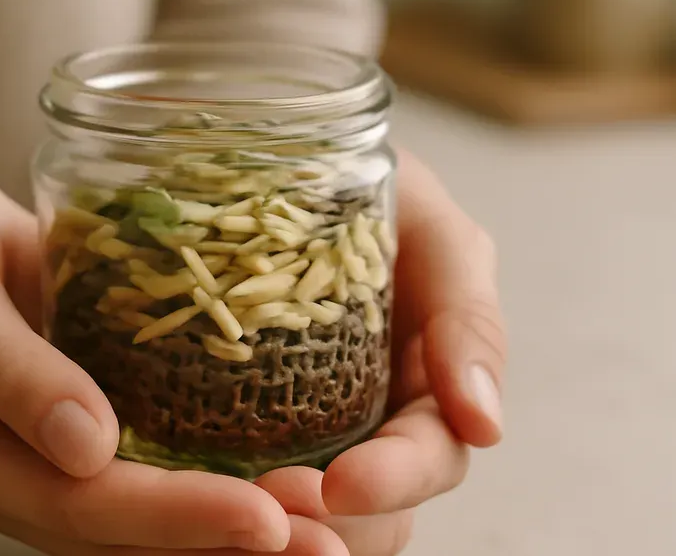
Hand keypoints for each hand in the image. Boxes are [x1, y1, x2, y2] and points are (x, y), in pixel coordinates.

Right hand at [0, 167, 344, 553]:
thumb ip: (5, 361)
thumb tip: (86, 443)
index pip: (80, 504)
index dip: (175, 518)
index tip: (267, 518)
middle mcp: (3, 480)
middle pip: (119, 537)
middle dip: (222, 545)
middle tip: (327, 548)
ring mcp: (35, 469)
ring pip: (135, 528)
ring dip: (223, 538)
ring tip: (323, 537)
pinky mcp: (67, 445)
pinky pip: (140, 487)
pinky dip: (205, 496)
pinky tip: (276, 490)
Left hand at [255, 148, 506, 554]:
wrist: (264, 156)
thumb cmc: (361, 185)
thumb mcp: (432, 231)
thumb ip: (470, 316)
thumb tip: (486, 428)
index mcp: (427, 383)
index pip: (429, 455)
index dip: (395, 480)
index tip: (341, 486)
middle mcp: (370, 419)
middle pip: (371, 509)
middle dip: (327, 518)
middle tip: (270, 502)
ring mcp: (303, 426)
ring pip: (307, 514)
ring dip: (275, 527)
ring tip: (224, 514)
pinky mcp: (231, 424)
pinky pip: (232, 486)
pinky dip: (221, 510)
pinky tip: (190, 508)